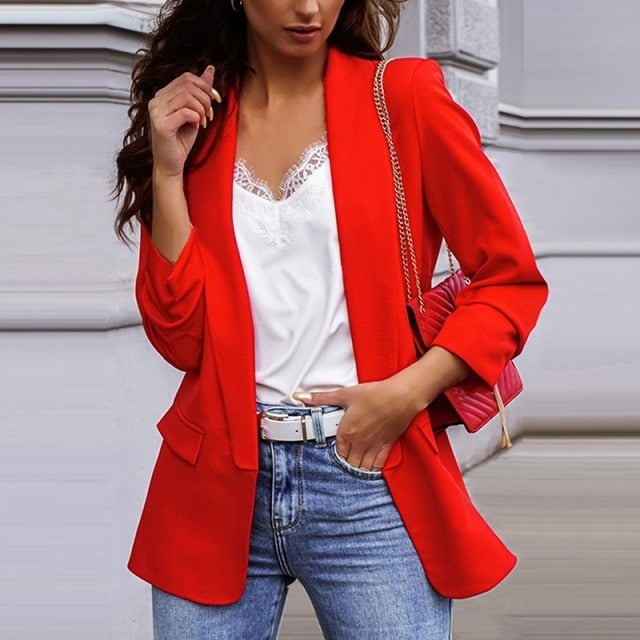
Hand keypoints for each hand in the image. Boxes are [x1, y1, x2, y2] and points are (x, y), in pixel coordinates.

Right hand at [148, 65, 221, 178]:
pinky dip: (196, 118)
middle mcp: (156, 101)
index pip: (186, 78)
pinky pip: (185, 112)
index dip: (205, 86)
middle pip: (187, 85)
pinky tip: (197, 126)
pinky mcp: (160, 125)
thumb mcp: (194, 113)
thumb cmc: (180, 142)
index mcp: (162, 95)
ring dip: (202, 109)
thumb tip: (209, 70)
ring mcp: (156, 112)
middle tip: (209, 114)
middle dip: (205, 98)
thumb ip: (199, 92)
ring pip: (187, 97)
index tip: (215, 100)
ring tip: (203, 121)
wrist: (171, 165)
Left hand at [294, 378, 424, 471]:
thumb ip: (322, 398)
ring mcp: (373, 447)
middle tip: (339, 467)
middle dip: (343, 466)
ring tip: (351, 471)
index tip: (329, 457)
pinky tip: (367, 472)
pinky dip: (371, 471)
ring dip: (355, 471)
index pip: (335, 453)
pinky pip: (376, 466)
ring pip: (361, 468)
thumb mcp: (346, 394)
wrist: (401, 396)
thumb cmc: (376, 395)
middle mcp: (359, 443)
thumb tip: (303, 397)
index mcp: (347, 432)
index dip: (332, 456)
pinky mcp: (386, 447)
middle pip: (347, 464)